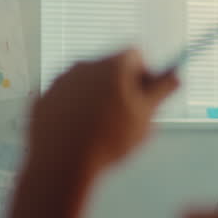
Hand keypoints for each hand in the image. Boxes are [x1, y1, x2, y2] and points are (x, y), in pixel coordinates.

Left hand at [28, 49, 178, 173]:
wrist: (61, 163)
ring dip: (95, 96)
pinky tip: (77, 132)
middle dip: (120, 84)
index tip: (147, 93)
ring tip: (100, 128)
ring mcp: (59, 82)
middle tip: (127, 114)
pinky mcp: (42, 98)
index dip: (145, 72)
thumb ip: (161, 92)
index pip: (135, 54)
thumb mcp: (145, 117)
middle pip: (108, 66)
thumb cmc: (107, 141)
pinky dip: (72, 109)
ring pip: (84, 83)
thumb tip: (175, 77)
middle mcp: (82, 66)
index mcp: (111, 65)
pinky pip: (64, 98)